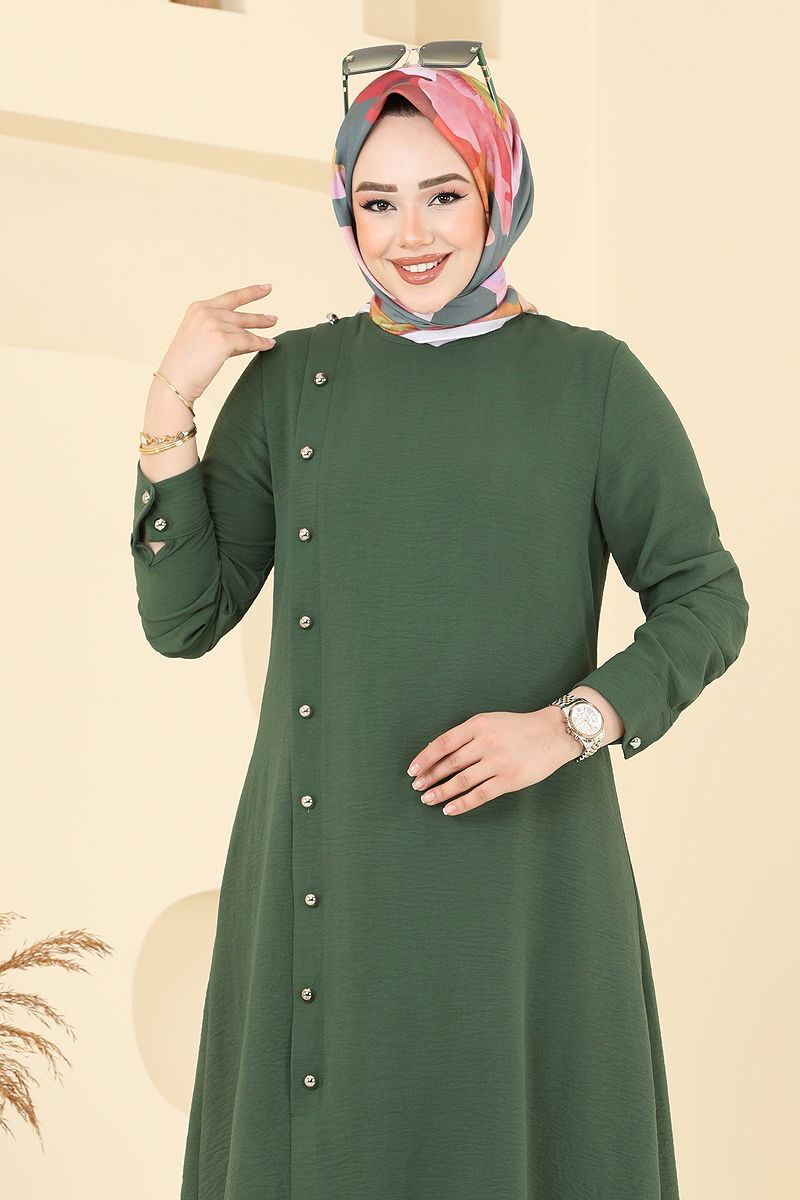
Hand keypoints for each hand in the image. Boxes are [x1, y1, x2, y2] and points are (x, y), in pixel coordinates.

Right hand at [156, 282, 278, 403]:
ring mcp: (213, 325)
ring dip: (260, 334)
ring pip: (245, 329)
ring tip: (272, 337)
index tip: (267, 287)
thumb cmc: (185, 366)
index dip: (251, 292)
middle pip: (240, 314)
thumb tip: (249, 334)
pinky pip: (248, 341)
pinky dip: (261, 344)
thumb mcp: (199, 337)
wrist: (173, 381)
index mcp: (198, 307)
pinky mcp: (221, 341)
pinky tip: (269, 345)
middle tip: (274, 319)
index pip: (231, 297)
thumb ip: (220, 329)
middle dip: (259, 318)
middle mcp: (205, 312)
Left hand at [406, 707, 579, 815]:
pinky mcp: (510, 780)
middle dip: (430, 777)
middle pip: (450, 763)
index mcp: (478, 725)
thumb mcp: (490, 721)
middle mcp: (486, 742)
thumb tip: (439, 752)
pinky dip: (462, 804)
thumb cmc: (519, 727)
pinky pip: (480, 795)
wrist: (554, 733)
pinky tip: (449, 809)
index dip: (425, 758)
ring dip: (441, 792)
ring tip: (427, 799)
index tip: (413, 770)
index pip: (443, 743)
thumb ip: (467, 735)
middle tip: (417, 787)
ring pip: (461, 781)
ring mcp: (498, 762)